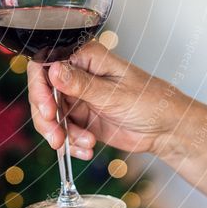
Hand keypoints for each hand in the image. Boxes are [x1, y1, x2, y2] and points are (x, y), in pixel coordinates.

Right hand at [27, 41, 194, 160]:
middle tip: (56, 136)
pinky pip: (62, 130)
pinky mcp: (80, 118)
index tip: (47, 109)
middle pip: (42, 93)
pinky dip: (71, 143)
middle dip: (47, 118)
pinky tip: (87, 149)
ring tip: (82, 145)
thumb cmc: (150, 102)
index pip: (45, 64)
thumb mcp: (113, 94)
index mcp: (84, 58)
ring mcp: (77, 97)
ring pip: (49, 115)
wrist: (167, 130)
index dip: (39, 87)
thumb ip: (81, 84)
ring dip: (60, 134)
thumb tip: (52, 69)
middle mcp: (76, 75)